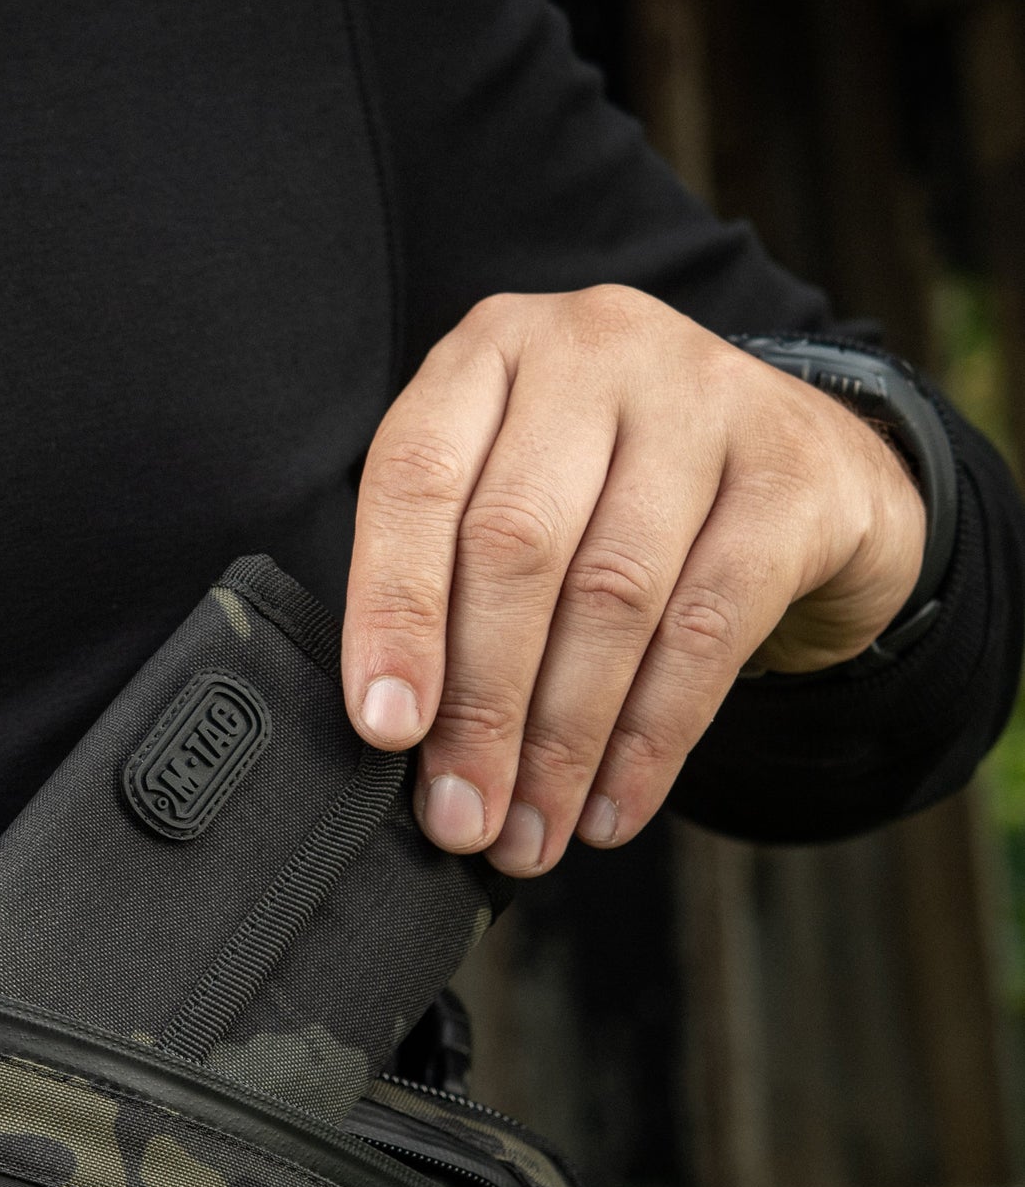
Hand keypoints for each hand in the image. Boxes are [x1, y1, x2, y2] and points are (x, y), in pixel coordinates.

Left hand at [341, 286, 926, 874]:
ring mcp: (703, 395)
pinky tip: (609, 809)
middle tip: (461, 818)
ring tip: (527, 836)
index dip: (394, 613)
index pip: (415, 479)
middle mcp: (592, 350)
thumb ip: (449, 583)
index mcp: (488, 353)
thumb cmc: (608, 502)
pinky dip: (651, 738)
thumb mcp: (513, 499)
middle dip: (480, 706)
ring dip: (560, 741)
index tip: (383, 731)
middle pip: (515, 546)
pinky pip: (709, 626)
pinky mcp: (791, 469)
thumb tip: (399, 743)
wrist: (803, 469)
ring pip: (612, 595)